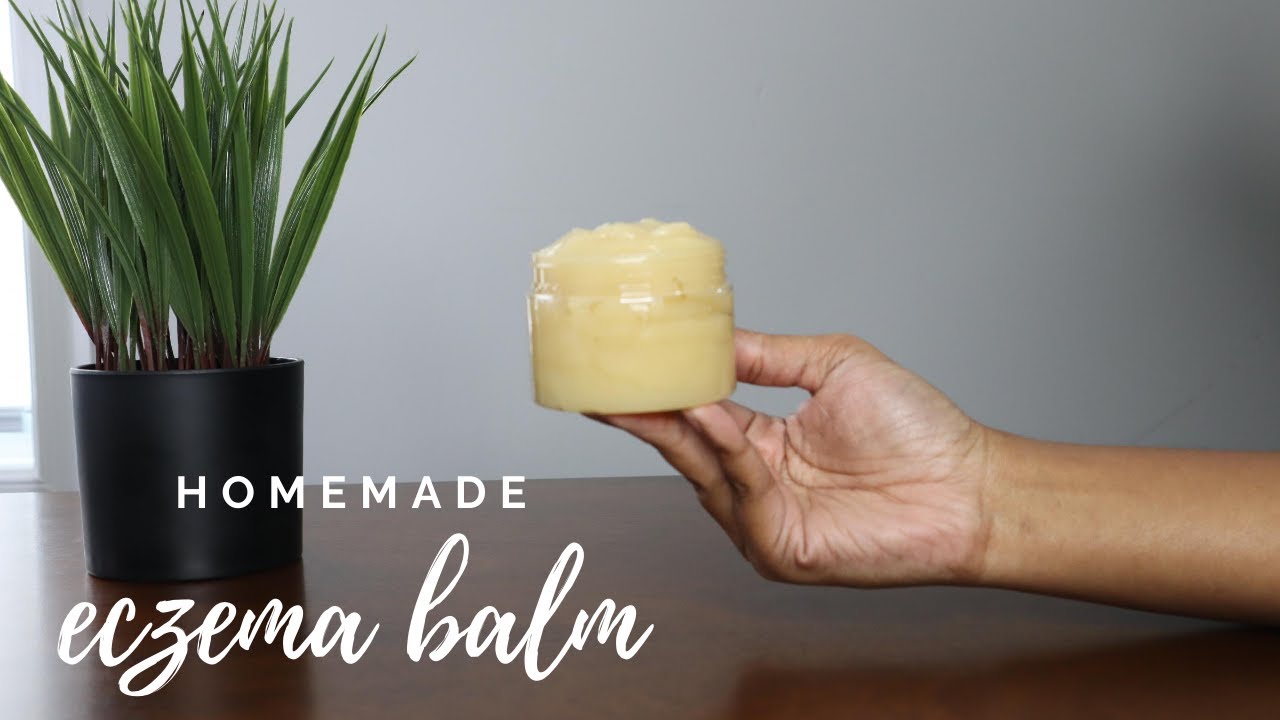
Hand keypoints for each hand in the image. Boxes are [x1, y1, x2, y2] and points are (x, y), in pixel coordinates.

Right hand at [596, 329, 992, 586]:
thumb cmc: (918, 428)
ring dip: (683, 428)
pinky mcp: (779, 549)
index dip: (660, 393)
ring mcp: (764, 521)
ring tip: (664, 387)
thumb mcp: (833, 365)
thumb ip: (769, 355)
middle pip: (685, 448)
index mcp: (764, 444)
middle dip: (644, 415)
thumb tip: (713, 339)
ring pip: (704, 472)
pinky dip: (727, 455)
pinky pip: (741, 496)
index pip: (696, 417)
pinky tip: (716, 417)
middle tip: (605, 382)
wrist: (968, 484)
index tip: (623, 363)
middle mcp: (756, 485)